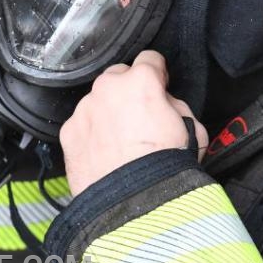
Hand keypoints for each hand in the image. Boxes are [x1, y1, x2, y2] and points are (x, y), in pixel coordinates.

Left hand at [59, 50, 207, 196]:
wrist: (136, 203)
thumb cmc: (168, 165)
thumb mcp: (193, 127)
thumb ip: (175, 105)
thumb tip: (162, 103)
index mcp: (141, 80)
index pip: (150, 59)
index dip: (158, 73)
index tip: (160, 85)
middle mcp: (108, 87)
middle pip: (118, 76)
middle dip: (129, 90)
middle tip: (140, 116)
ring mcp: (85, 109)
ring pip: (97, 100)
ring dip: (108, 111)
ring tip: (121, 140)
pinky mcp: (69, 133)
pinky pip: (82, 124)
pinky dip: (91, 133)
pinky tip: (104, 153)